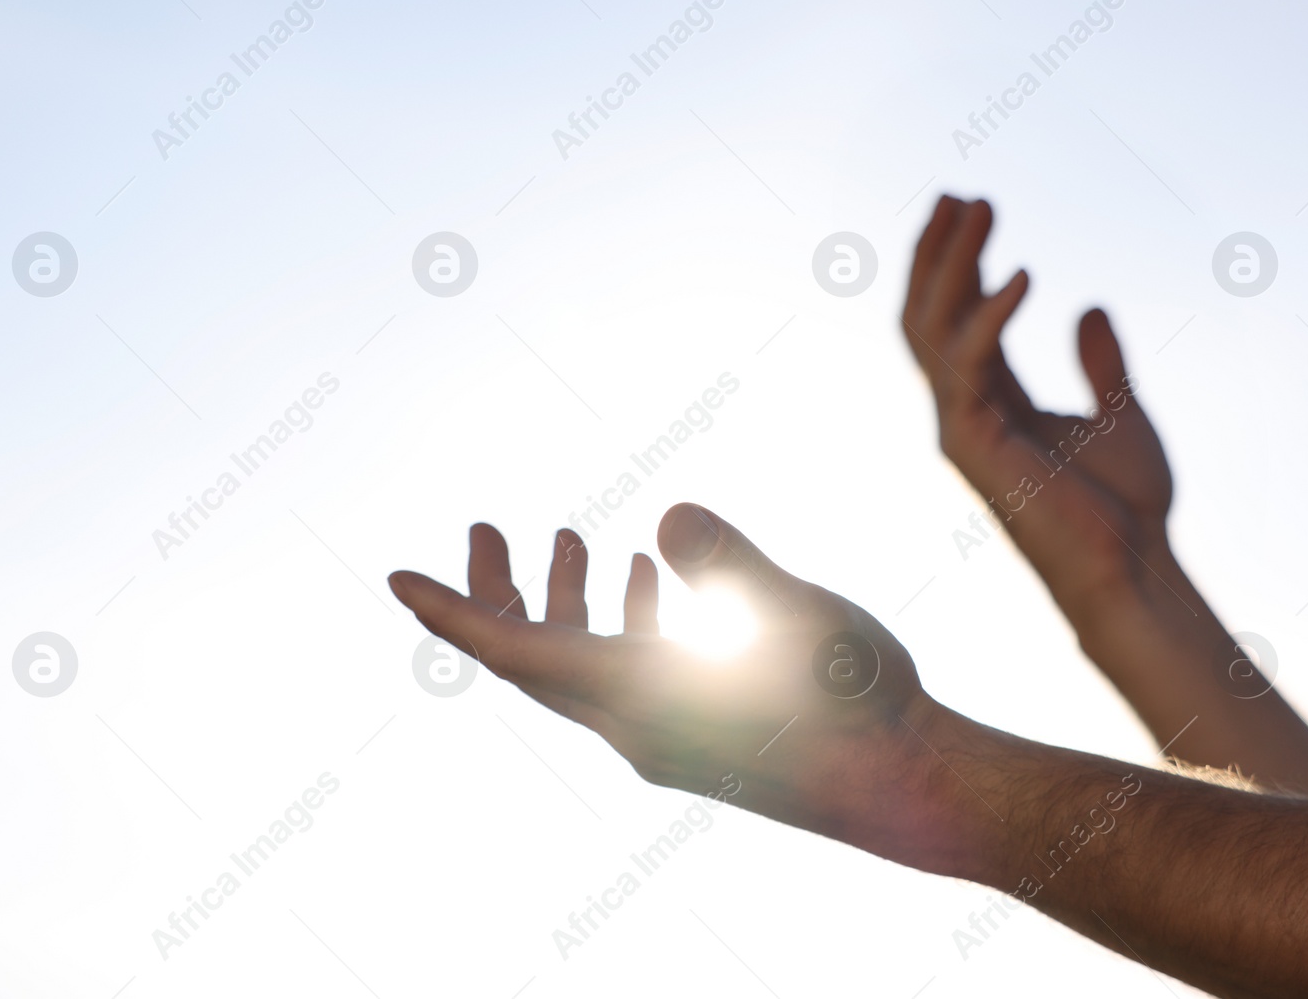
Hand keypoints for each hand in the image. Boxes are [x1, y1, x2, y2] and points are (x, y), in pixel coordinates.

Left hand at [388, 505, 969, 872]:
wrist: (910, 789)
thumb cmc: (859, 704)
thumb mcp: (798, 616)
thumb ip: (729, 564)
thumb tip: (667, 517)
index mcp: (639, 698)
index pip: (515, 650)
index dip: (453, 610)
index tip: (396, 578)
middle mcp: (637, 725)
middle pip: (536, 654)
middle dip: (502, 590)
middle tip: (485, 527)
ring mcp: (669, 734)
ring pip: (589, 662)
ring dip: (572, 601)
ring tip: (582, 536)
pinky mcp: (702, 734)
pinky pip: (636, 674)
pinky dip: (629, 621)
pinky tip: (656, 578)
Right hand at [904, 197, 1307, 799]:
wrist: (1129, 570)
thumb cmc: (1126, 509)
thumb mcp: (1121, 414)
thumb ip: (1099, 362)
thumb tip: (1089, 306)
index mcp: (992, 403)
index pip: (957, 319)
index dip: (960, 263)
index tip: (972, 206)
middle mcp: (962, 411)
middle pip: (928, 315)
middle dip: (939, 252)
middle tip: (961, 193)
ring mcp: (959, 427)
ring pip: (933, 330)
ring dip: (952, 265)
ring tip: (978, 209)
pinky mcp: (972, 444)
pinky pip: (967, 366)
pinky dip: (989, 317)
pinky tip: (1024, 275)